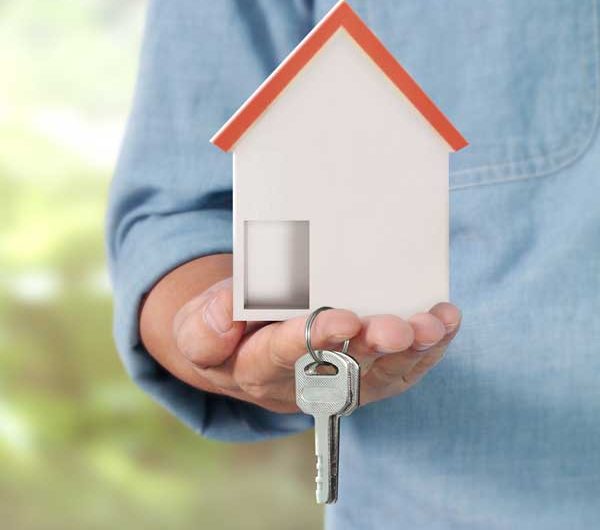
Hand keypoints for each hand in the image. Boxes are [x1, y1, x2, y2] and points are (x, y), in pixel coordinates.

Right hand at [140, 255, 461, 413]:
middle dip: (373, 348)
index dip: (311, 340)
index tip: (339, 318)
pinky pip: (402, 369)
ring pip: (381, 373)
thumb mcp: (195, 326)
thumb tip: (228, 315)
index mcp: (255, 368)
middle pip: (342, 372)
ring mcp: (340, 383)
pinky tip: (444, 321)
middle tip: (396, 327)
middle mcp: (303, 384)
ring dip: (411, 349)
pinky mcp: (366, 376)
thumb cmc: (223, 331)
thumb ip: (204, 325)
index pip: (282, 357)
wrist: (244, 348)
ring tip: (434, 324)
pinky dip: (427, 348)